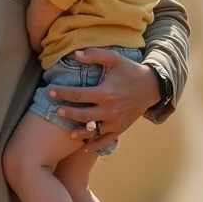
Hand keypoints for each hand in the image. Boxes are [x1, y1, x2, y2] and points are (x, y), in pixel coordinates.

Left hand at [47, 48, 161, 153]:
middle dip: (67, 113)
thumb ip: (95, 55)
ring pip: (92, 131)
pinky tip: (85, 147)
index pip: (78, 95)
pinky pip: (106, 140)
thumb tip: (75, 54)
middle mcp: (109, 110)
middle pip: (82, 115)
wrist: (152, 86)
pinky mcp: (120, 129)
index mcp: (105, 93)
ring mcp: (115, 122)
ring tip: (69, 131)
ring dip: (79, 132)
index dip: (62, 94)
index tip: (50, 92)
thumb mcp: (114, 58)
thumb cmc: (130, 71)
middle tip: (56, 111)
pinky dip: (95, 145)